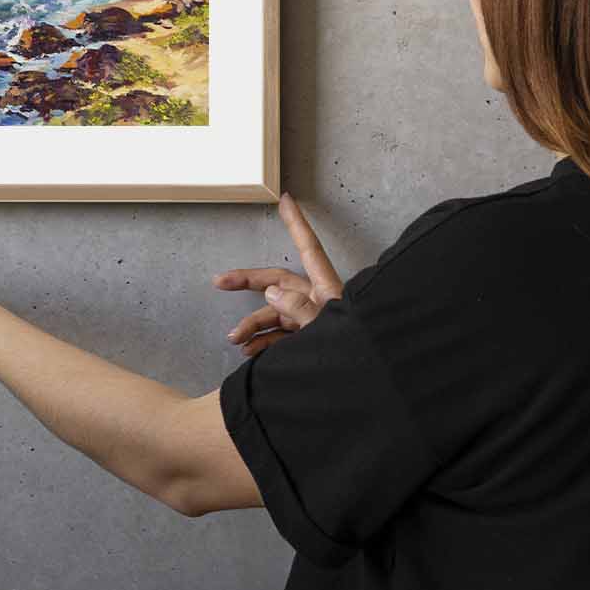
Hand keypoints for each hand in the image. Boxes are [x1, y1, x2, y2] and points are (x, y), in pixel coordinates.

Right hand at [213, 191, 343, 357]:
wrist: (369, 389)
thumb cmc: (356, 357)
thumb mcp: (326, 329)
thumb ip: (299, 309)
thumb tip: (273, 293)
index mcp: (328, 290)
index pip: (309, 249)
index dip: (296, 223)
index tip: (286, 200)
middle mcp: (319, 301)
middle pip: (278, 282)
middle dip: (248, 282)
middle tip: (220, 281)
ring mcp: (312, 321)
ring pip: (275, 314)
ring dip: (252, 325)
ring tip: (236, 339)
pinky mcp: (309, 341)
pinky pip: (281, 337)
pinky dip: (263, 342)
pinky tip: (250, 351)